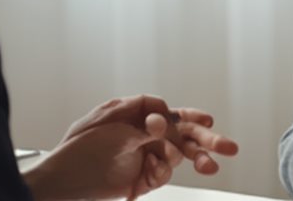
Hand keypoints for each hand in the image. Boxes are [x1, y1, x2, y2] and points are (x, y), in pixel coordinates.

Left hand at [23, 95, 238, 199]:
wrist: (62, 180)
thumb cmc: (78, 146)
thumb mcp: (108, 121)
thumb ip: (139, 116)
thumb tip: (162, 112)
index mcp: (138, 116)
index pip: (171, 114)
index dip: (191, 118)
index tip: (206, 121)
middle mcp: (144, 135)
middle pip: (182, 136)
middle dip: (207, 141)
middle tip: (230, 148)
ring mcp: (144, 157)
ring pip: (177, 156)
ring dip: (195, 160)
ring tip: (208, 166)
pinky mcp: (141, 179)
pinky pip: (161, 174)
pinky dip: (161, 173)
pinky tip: (152, 175)